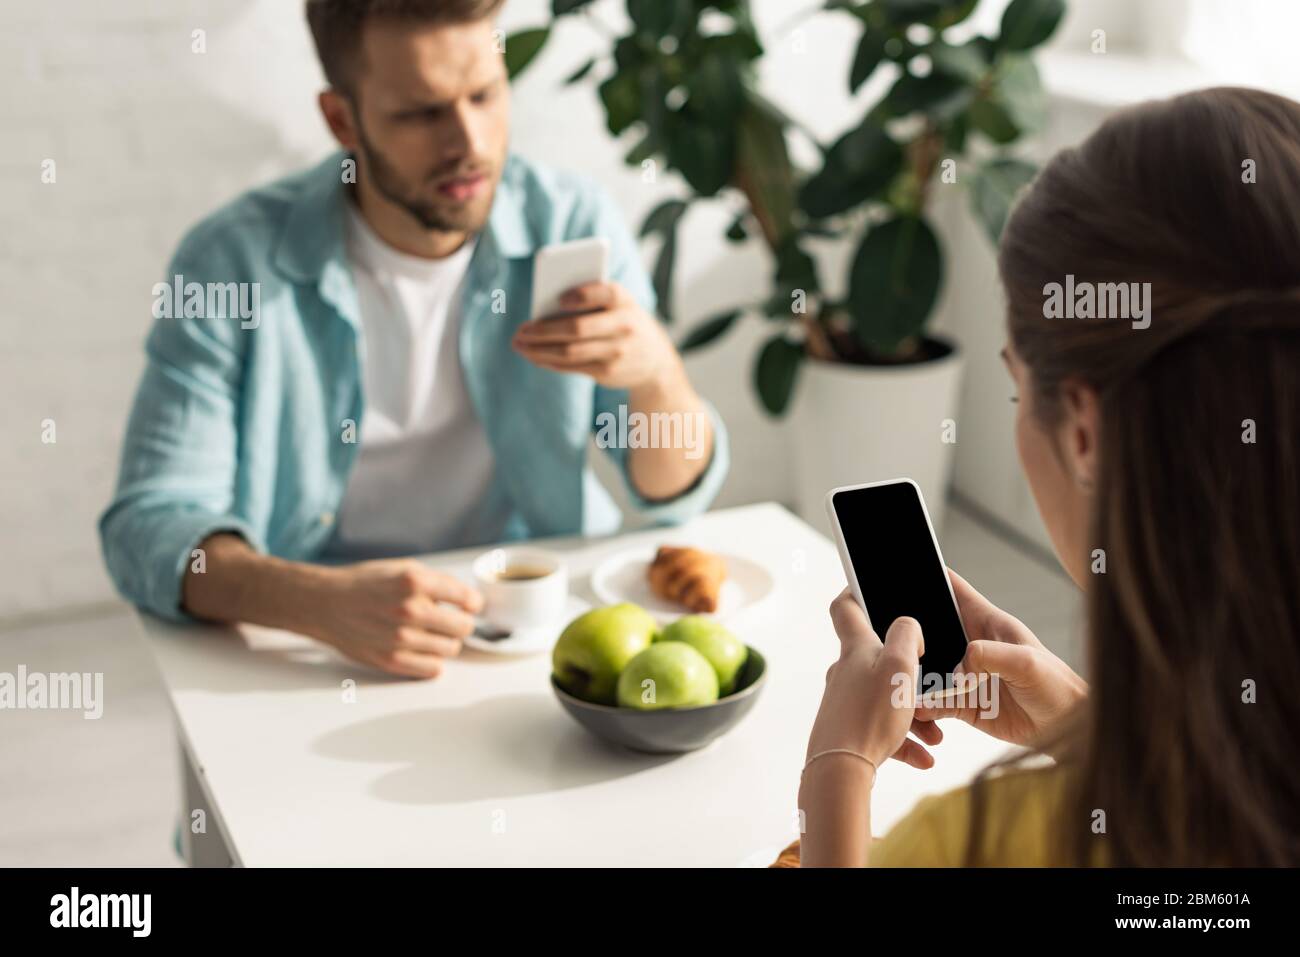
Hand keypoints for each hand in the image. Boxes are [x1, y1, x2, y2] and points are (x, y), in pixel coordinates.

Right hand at [299, 559, 483, 678]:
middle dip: (460, 623)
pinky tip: (421, 649)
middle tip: (449, 620)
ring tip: (429, 633)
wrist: (324, 603)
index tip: (468, 605)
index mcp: (415, 582)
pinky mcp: (390, 660)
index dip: (472, 603)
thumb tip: (469, 599)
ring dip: (445, 642)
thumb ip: (438, 582)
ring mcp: (400, 638)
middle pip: (464, 628)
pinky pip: (433, 669)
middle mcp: (410, 610)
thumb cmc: (364, 584)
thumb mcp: (404, 568)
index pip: (469, 599)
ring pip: (451, 650)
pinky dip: (432, 660)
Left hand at [511, 281, 679, 390]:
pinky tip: (533, 356)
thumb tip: (544, 312)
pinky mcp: (608, 372)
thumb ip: (590, 302)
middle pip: (577, 328)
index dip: (582, 296)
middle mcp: (624, 326)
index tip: (559, 298)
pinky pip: (572, 366)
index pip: (605, 293)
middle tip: (521, 330)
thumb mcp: (618, 306)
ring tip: (519, 344)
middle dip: (544, 330)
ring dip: (539, 349)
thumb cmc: (623, 322)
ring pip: (570, 351)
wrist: (655, 361)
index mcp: (625, 301)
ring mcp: (617, 352)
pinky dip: (548, 361)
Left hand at [805, 589, 927, 770]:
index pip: (846, 607)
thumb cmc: (869, 715)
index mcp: (856, 649)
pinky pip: (882, 730)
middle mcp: (845, 672)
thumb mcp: (899, 666)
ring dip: (915, 714)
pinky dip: (904, 741)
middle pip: (880, 660)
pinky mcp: (847, 730)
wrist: (839, 770)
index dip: (856, 591)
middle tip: (933, 687)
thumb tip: (907, 624)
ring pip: (887, 699)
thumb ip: (907, 636)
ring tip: (936, 735)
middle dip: (912, 674)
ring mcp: (845, 701)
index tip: (869, 586)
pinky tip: (924, 757)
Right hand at [912, 569, 1087, 749]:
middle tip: (891, 638)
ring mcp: (965, 676)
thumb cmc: (1057, 687)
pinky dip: (922, 707)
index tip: (907, 570)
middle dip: (910, 632)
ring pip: (927, 670)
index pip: (956, 591)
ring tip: (898, 680)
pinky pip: (934, 703)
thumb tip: (958, 664)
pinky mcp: (964, 705)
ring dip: (913, 675)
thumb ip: (990, 655)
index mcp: (988, 624)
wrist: (1068, 730)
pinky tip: (916, 710)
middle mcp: (972, 647)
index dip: (932, 577)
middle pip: (932, 630)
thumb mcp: (1027, 662)